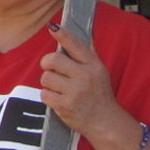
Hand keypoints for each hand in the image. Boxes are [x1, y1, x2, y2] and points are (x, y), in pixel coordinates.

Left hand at [40, 24, 127, 148]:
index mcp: (94, 65)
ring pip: (46, 77)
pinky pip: (45, 94)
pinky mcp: (66, 106)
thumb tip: (86, 33)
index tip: (53, 28)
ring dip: (48, 83)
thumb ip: (89, 54)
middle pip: (53, 60)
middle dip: (47, 64)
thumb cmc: (100, 95)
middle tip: (51, 69)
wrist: (105, 122)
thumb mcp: (100, 71)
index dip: (62, 35)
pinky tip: (57, 99)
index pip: (76, 45)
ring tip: (58, 88)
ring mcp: (75, 92)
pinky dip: (47, 96)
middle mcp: (85, 76)